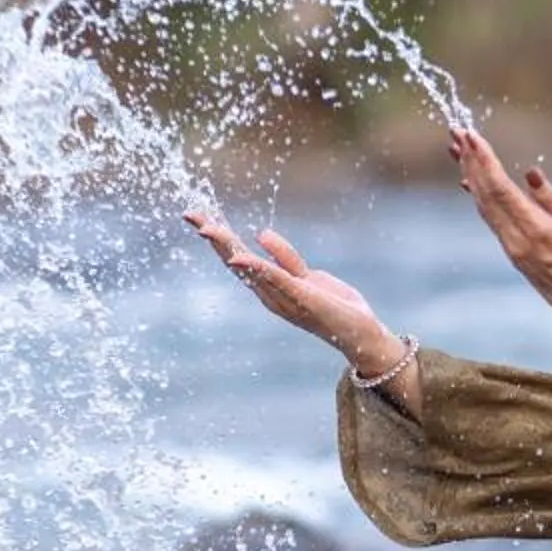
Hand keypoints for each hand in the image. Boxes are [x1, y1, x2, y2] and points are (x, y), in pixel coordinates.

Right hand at [181, 210, 398, 373]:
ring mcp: (283, 296)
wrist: (360, 335)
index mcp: (269, 286)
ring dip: (227, 247)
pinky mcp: (303, 297)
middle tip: (191, 215)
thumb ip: (284, 256)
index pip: (236, 256)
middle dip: (213, 238)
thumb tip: (260, 232)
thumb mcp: (305, 274)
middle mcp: (269, 293)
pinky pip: (277, 279)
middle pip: (234, 260)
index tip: (197, 217)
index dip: (217, 237)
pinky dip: (257, 267)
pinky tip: (240, 256)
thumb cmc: (333, 306)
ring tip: (207, 229)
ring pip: (249, 268)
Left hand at [450, 128, 551, 376]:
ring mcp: (512, 250)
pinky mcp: (514, 255)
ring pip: (484, 208)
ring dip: (471, 177)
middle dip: (470, 162)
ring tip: (459, 151)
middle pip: (485, 196)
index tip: (471, 136)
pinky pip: (491, 220)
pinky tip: (473, 183)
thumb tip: (530, 175)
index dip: (483, 160)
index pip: (501, 189)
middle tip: (457, 133)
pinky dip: (480, 197)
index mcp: (536, 231)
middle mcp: (517, 241)